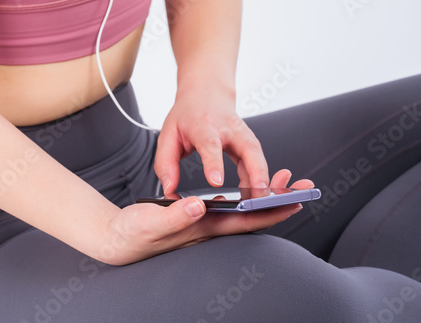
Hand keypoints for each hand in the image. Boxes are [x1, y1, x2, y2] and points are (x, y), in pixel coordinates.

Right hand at [94, 168, 313, 265]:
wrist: (116, 240)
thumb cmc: (132, 233)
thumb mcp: (150, 223)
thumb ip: (176, 216)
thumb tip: (201, 205)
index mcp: (203, 228)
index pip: (246, 221)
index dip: (272, 211)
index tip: (295, 201)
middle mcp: (210, 227)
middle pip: (253, 215)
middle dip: (280, 202)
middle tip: (304, 185)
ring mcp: (205, 222)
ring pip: (244, 209)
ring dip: (266, 196)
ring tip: (285, 181)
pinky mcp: (197, 216)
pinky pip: (230, 205)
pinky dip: (245, 194)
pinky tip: (250, 188)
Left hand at [154, 85, 272, 193]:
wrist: (205, 93)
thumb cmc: (187, 115)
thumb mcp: (168, 135)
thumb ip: (165, 163)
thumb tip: (170, 188)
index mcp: (203, 124)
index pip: (210, 143)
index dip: (214, 162)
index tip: (216, 181)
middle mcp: (227, 127)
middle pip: (247, 146)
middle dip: (255, 170)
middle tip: (258, 192)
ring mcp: (242, 132)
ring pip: (257, 153)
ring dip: (263, 177)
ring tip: (261, 199)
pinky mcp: (249, 141)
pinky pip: (258, 159)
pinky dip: (260, 177)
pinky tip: (257, 194)